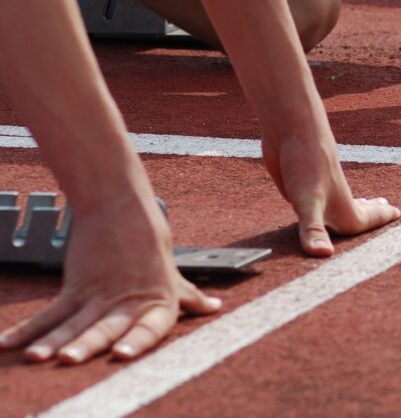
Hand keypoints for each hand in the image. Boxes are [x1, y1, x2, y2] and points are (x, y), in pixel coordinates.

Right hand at [0, 196, 220, 364]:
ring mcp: (99, 294)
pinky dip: (27, 330)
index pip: (150, 328)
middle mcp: (128, 301)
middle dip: (86, 346)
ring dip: (53, 342)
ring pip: (73, 323)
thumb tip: (215, 308)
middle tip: (70, 360)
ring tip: (35, 358)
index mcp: (159, 302)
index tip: (120, 355)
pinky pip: (50, 313)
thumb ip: (188, 297)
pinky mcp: (76, 286)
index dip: (136, 342)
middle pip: (104, 328)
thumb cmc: (149, 242)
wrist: (120, 205)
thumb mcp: (171, 274)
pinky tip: (7, 345)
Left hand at [262, 131, 400, 256]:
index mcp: (341, 208)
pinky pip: (318, 200)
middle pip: (358, 210)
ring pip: (339, 204)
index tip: (399, 213)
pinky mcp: (299, 184)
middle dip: (372, 213)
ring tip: (364, 202)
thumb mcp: (307, 201)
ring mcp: (317, 191)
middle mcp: (332, 200)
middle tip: (387, 207)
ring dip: (353, 205)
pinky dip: (326, 203)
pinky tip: (320, 198)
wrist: (290, 127)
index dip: (381, 220)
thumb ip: (314, 230)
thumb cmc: (305, 162)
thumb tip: (324, 256)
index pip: (365, 221)